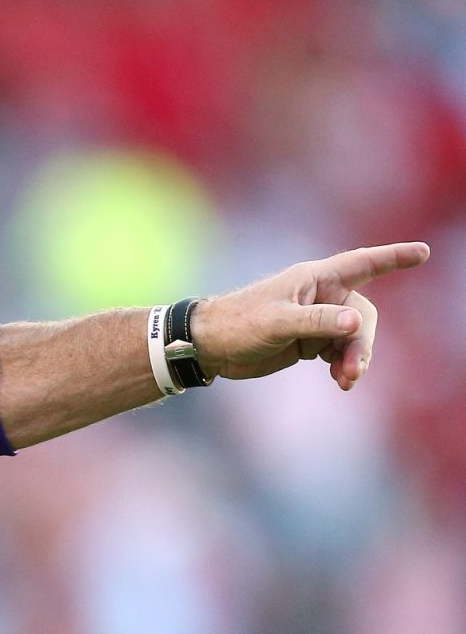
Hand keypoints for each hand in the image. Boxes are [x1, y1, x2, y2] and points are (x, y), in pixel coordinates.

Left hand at [191, 242, 429, 389]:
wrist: (210, 347)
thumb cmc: (237, 325)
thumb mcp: (277, 323)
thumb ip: (317, 323)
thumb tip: (356, 323)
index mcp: (314, 279)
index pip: (362, 263)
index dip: (393, 258)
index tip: (423, 253)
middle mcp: (320, 296)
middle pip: (363, 316)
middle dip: (363, 343)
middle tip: (352, 371)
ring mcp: (316, 319)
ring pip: (354, 337)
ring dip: (355, 358)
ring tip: (345, 380)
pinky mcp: (309, 341)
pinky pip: (340, 351)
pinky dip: (343, 364)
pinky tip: (339, 380)